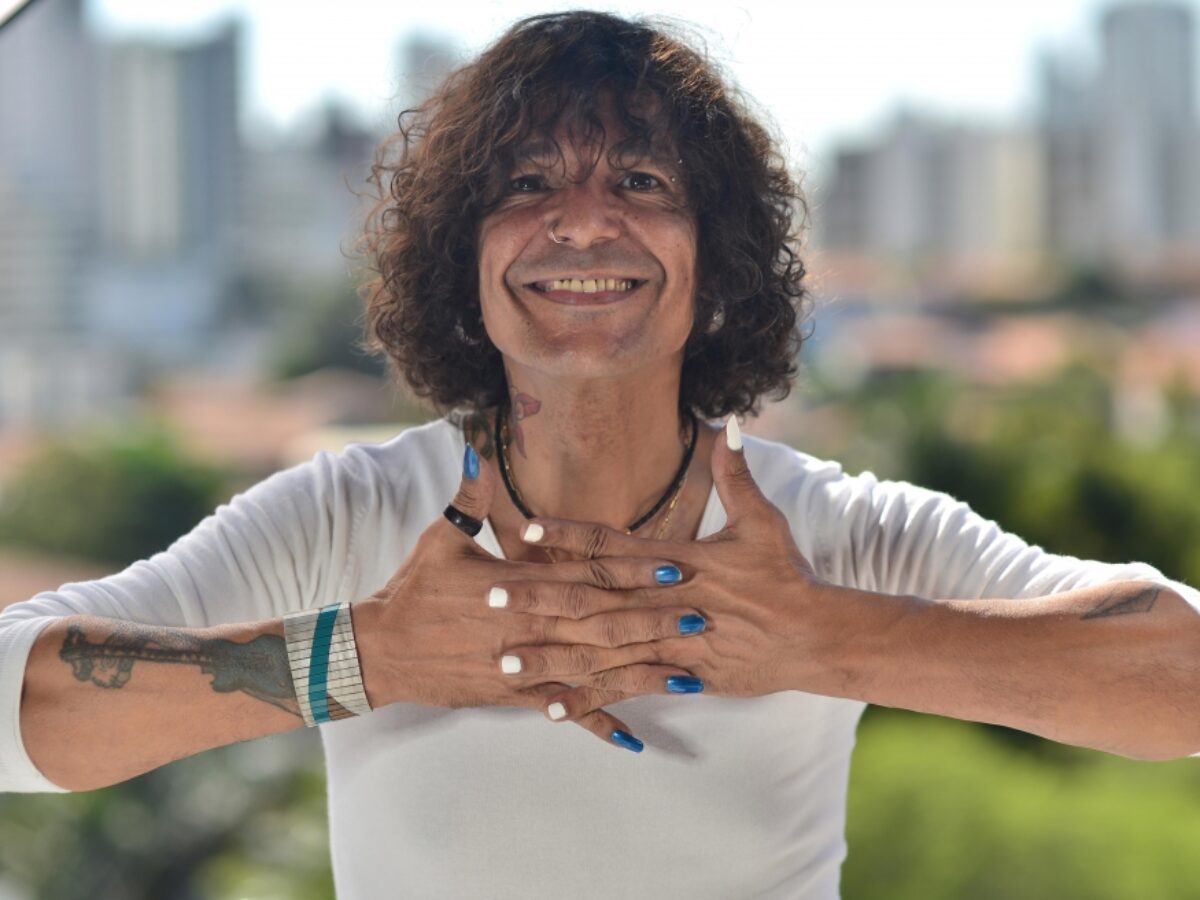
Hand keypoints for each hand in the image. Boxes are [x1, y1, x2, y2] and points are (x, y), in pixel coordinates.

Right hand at [353, 443, 707, 749]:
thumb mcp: (441, 536)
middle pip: (601, 624)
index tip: (671, 567)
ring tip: (687, 675)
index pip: (584, 575)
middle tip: (699, 618)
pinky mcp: (515, 695)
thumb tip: (479, 449)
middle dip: (652, 621)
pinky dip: (597, 723)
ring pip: (593, 671)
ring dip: (640, 673)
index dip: (630, 571)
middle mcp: (528, 626)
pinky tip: (634, 738)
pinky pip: (563, 711)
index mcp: (517, 584)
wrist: (382, 649)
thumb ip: (471, 496)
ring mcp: (524, 665)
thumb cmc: (414, 589)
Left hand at [500, 418, 832, 722]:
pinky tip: (548, 707)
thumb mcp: (761, 522)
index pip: (611, 544)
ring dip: (550, 655)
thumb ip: (736, 476)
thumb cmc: (785, 577)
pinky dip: (588, 699)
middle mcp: (663, 601)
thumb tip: (727, 425)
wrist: (815, 637)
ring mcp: (667, 642)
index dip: (567, 535)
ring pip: (598, 650)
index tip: (526, 528)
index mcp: (676, 560)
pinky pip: (624, 688)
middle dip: (538, 599)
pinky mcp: (678, 675)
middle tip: (489, 598)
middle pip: (590, 599)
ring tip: (503, 661)